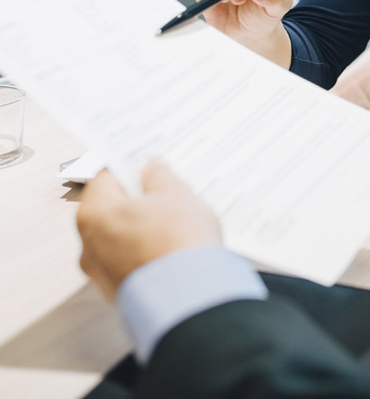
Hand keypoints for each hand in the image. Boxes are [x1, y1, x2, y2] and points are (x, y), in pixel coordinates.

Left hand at [76, 160, 221, 299]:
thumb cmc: (179, 243)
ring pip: (120, 236)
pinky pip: (129, 260)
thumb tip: (152, 169)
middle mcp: (89, 244)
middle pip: (111, 209)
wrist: (190, 297)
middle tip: (165, 190)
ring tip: (174, 220)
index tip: (146, 162)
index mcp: (95, 214)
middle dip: (137, 198)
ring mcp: (101, 272)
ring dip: (142, 226)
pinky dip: (145, 250)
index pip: (105, 177)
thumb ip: (160, 176)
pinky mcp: (119, 291)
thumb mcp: (177, 194)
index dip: (128, 166)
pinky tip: (171, 245)